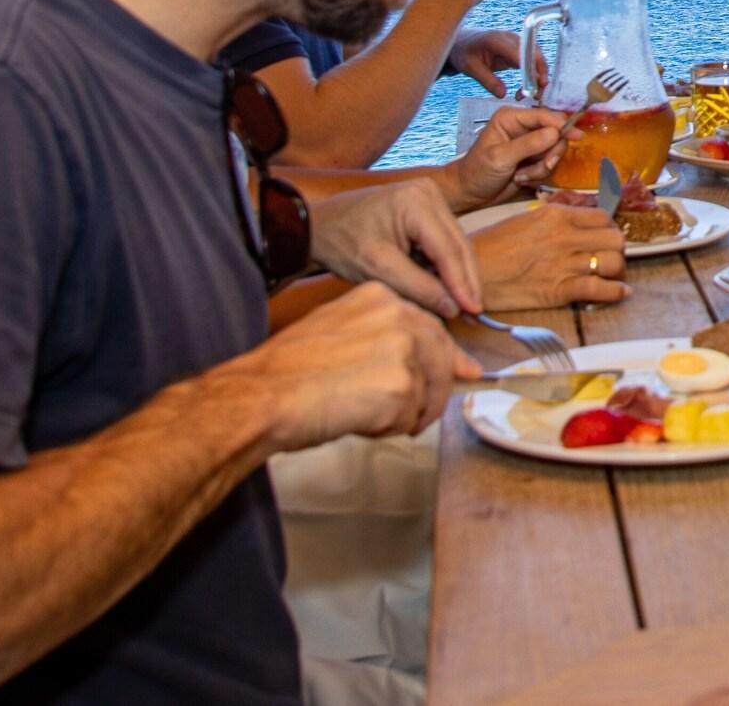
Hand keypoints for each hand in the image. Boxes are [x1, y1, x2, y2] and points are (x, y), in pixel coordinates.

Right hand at [220, 282, 479, 450]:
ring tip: (362, 417)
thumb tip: (418, 362)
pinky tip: (358, 423)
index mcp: (380, 297)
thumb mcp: (338, 331)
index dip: (446, 355)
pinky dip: (388, 429)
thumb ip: (381, 339)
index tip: (465, 370)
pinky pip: (411, 418)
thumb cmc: (286, 371)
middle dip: (437, 389)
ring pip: (428, 393)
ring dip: (403, 415)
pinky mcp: (403, 387)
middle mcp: (398, 316)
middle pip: (440, 357)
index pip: (428, 325)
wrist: (262, 395)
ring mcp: (403, 350)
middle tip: (423, 416)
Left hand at [308, 181, 483, 318]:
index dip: (463, 283)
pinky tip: (449, 288)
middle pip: (459, 245)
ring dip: (459, 275)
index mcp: (417, 202)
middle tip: (475, 313)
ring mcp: (430, 198)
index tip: (474, 311)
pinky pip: (444, 241)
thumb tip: (453, 308)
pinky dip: (446, 266)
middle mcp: (430, 193)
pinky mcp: (427, 208)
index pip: (448, 249)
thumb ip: (418, 287)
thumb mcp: (378, 268)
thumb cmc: (342, 242)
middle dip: (466, 281)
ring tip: (464, 306)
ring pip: (455, 244)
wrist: (318, 226)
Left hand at [445, 104, 566, 208]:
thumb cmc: (477, 172)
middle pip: (555, 132)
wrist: (470, 193)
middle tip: (542, 166)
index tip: (577, 136)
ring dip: (542, 166)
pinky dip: (539, 173)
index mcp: (511, 118)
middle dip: (550, 153)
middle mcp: (522, 127)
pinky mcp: (533, 159)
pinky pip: (549, 163)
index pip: (543, 115)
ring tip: (522, 175)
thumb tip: (555, 133)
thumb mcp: (501, 157)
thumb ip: (528, 144)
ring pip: (554, 150)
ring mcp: (529, 144)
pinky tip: (521, 178)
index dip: (561, 125)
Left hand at [451, 27, 545, 97]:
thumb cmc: (464, 52)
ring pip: (536, 57)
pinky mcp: (518, 48)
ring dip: (539, 75)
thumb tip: (502, 94)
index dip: (530, 69)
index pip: (519, 54)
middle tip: (536, 94)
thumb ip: (488, 81)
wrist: (461, 42)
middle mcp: (509, 37)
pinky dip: (534, 73)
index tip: (533, 86)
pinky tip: (529, 87)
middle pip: (534, 53)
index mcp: (496, 39)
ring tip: (533, 94)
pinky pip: (532, 60)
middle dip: (539, 74)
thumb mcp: (471, 69)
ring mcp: (515, 41)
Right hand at [473, 203, 629, 310]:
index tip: (605, 240)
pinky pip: (601, 289)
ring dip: (616, 271)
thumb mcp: (524, 221)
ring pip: (614, 263)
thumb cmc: (490, 248)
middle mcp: (564, 236)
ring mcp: (563, 262)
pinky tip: (619, 293)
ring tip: (610, 277)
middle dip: (617, 250)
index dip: (609, 229)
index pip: (603, 217)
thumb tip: (578, 226)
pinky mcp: (559, 290)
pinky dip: (615, 292)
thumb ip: (554, 221)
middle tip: (609, 259)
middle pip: (615, 239)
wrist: (466, 274)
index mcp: (555, 215)